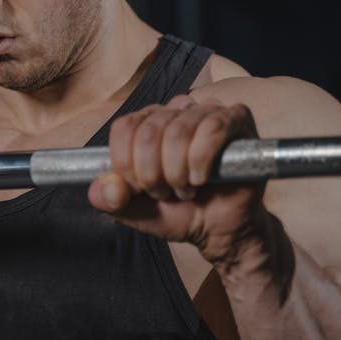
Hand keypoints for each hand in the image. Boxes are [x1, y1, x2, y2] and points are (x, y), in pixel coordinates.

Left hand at [88, 95, 268, 264]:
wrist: (218, 230)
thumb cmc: (179, 212)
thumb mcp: (135, 211)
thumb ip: (111, 200)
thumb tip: (104, 187)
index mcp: (148, 122)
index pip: (125, 127)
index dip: (126, 163)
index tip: (139, 189)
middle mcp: (176, 110)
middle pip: (149, 131)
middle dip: (153, 174)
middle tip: (165, 193)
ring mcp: (207, 111)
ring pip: (178, 131)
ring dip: (178, 172)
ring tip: (185, 190)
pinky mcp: (236, 120)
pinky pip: (212, 127)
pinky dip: (201, 160)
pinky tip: (201, 179)